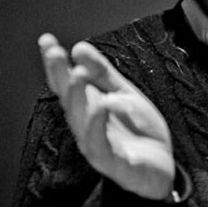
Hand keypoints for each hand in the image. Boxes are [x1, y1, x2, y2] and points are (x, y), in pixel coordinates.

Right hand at [39, 33, 174, 199]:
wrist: (161, 166)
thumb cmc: (137, 131)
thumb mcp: (124, 94)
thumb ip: (102, 73)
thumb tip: (79, 47)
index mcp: (88, 109)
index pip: (67, 84)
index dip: (56, 64)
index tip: (46, 40)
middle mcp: (87, 127)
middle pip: (70, 101)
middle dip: (60, 76)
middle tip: (55, 53)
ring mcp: (99, 146)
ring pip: (81, 122)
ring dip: (76, 99)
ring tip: (76, 75)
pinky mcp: (115, 163)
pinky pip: (102, 146)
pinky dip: (98, 127)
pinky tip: (101, 106)